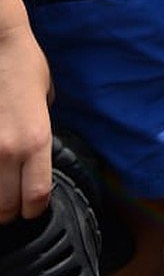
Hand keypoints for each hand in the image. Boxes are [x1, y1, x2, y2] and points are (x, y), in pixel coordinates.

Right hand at [0, 21, 53, 222]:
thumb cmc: (23, 63)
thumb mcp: (45, 95)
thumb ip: (41, 126)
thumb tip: (35, 147)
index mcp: (37, 138)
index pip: (36, 196)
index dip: (36, 208)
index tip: (34, 207)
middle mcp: (8, 150)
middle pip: (6, 208)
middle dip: (11, 211)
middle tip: (13, 204)